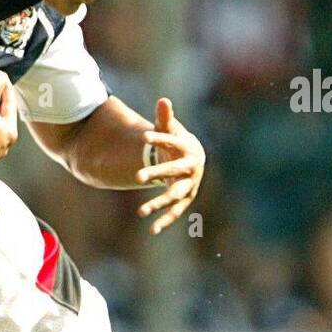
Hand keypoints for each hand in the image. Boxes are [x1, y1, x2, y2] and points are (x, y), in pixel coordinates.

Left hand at [136, 97, 205, 233]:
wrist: (193, 159)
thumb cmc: (178, 141)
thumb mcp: (171, 129)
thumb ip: (165, 118)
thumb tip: (163, 100)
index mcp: (188, 149)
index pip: (173, 142)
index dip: (160, 138)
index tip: (144, 136)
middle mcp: (191, 168)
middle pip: (173, 170)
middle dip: (156, 173)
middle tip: (138, 176)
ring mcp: (189, 185)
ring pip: (174, 195)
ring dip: (159, 203)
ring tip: (140, 211)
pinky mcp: (184, 199)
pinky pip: (175, 211)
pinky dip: (165, 220)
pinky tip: (152, 230)